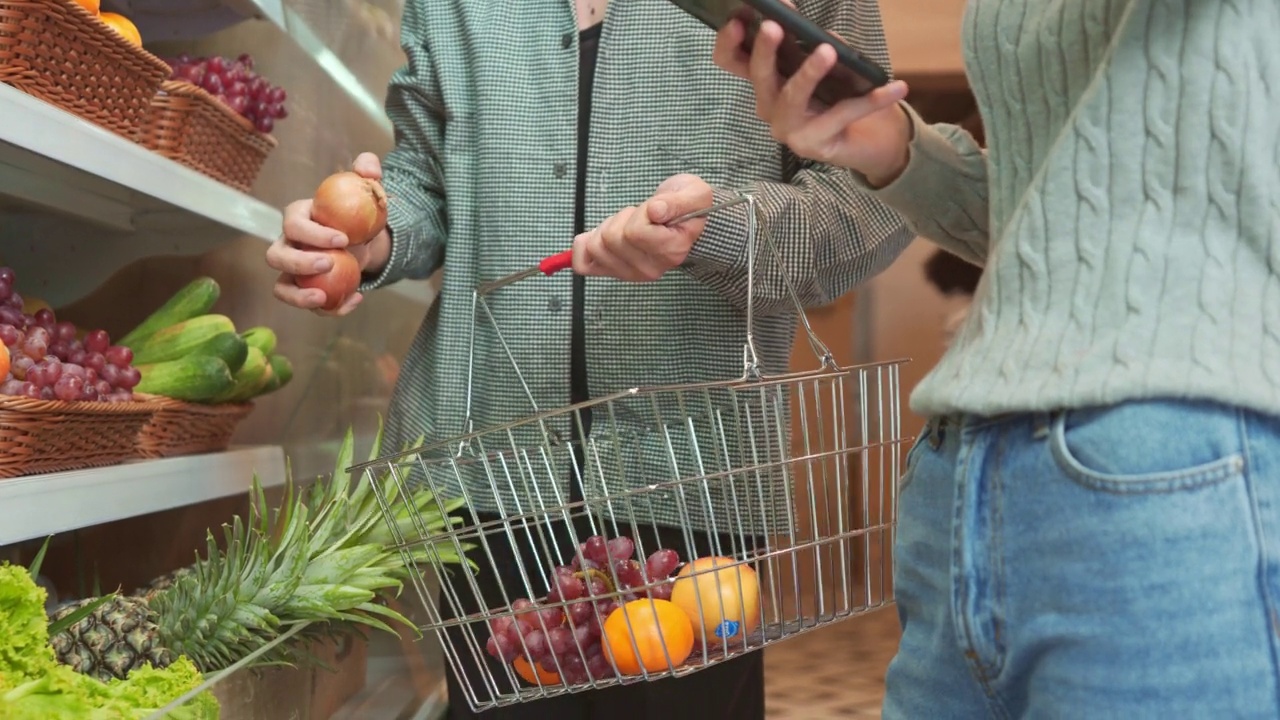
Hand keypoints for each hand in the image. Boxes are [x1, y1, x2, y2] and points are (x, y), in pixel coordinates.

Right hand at [266, 152, 390, 315]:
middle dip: (299, 263)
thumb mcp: (366, 190)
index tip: (344, 239)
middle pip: (276, 256)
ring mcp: (293, 271)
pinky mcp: (306, 291)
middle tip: (329, 264)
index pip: (293, 225)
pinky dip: (331, 308)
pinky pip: (310, 304)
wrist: (364, 239)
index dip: (314, 234)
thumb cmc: (357, 211)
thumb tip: (369, 167)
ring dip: (297, 296)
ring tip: (322, 298)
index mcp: (297, 218)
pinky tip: (355, 301)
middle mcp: (287, 245)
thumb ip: (368, 173)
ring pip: (281, 287)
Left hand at [573, 174, 713, 281]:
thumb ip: (676, 202)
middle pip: (611, 239)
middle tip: (638, 217)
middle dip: (620, 219)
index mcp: (671, 250)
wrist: (684, 221)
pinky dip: (584, 246)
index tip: (653, 209)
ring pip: (596, 248)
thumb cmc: (686, 206)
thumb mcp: (693, 194)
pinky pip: (582, 265)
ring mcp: (630, 273)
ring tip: (626, 225)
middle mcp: (650, 268)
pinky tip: (599, 236)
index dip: (639, 213)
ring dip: (606, 229)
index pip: (634, 232)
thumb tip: (655, 211)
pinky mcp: (613, 273)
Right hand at [713, 15, 912, 185]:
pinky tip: (897, 87)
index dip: (729, 41)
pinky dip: (872, 99)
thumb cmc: (842, 97)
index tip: (739, 17)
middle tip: (774, 27)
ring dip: (809, 72)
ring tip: (828, 52)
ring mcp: (788, 129)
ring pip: (792, 97)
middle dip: (764, 50)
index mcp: (766, 82)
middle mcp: (770, 106)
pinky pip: (843, 114)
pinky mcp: (814, 145)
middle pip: (758, 76)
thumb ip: (819, 47)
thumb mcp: (828, 65)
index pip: (732, 61)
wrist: (870, 140)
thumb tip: (824, 38)